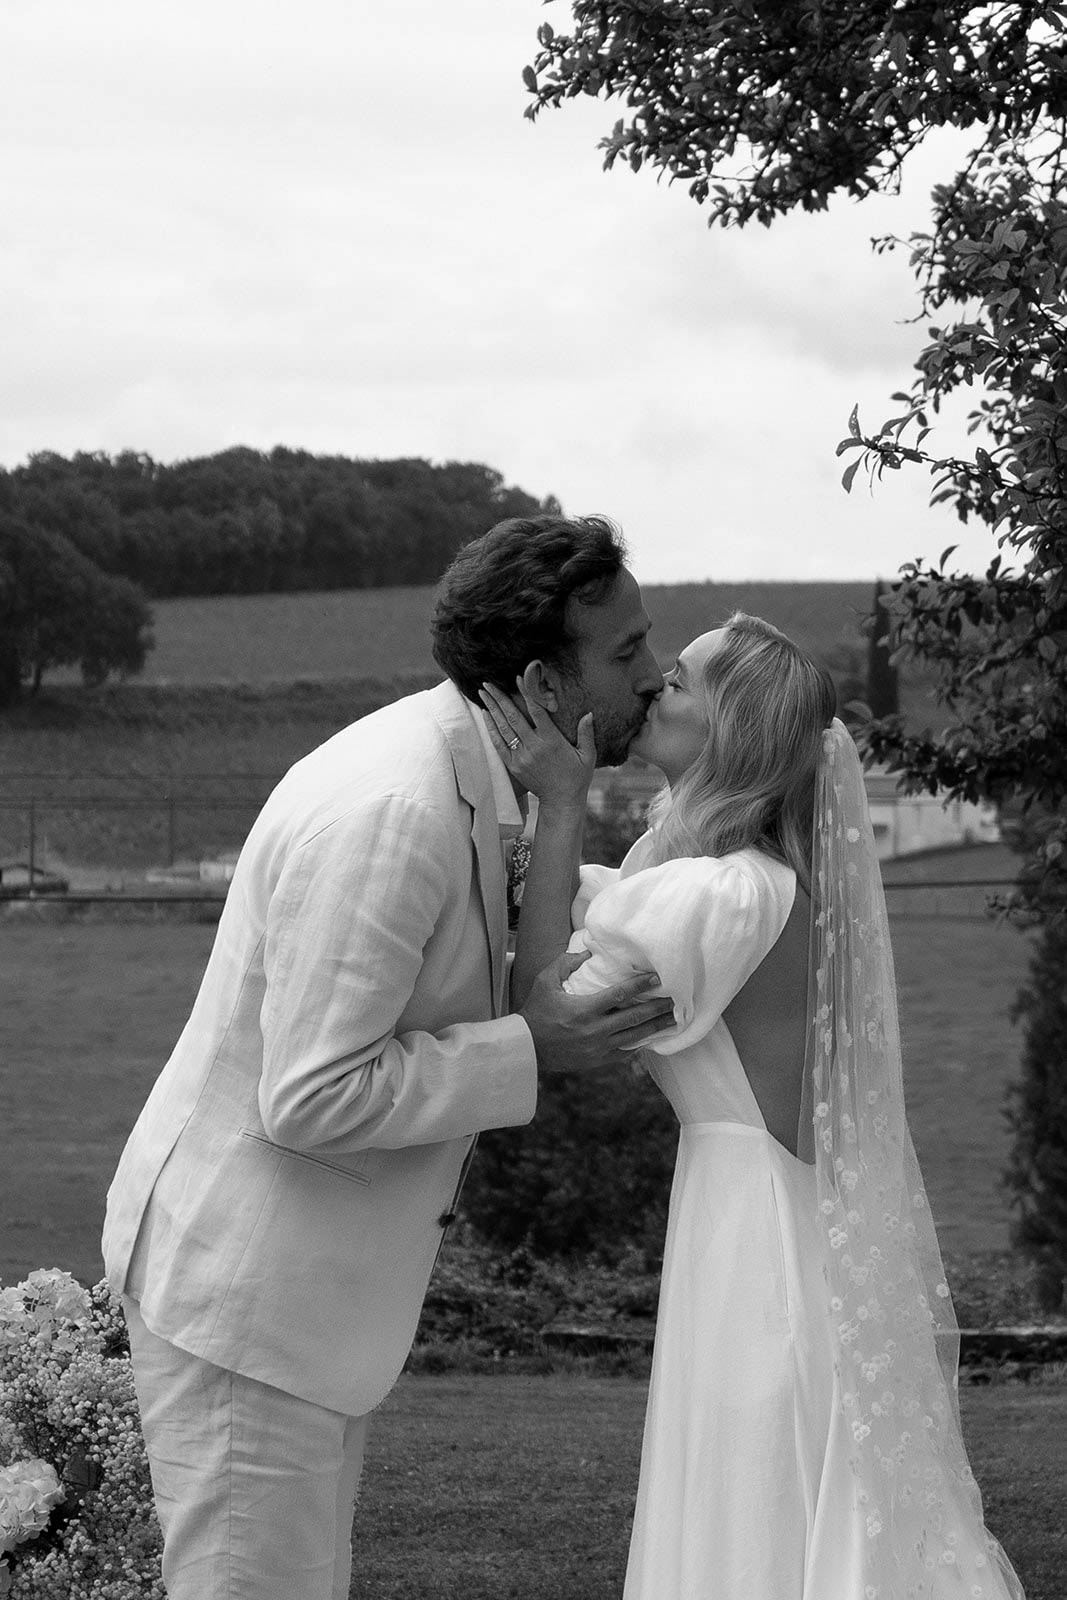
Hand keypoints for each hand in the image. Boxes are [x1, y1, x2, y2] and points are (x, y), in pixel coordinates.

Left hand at [479, 681, 594, 810]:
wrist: (561, 801)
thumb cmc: (577, 777)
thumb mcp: (588, 755)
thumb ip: (586, 733)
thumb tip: (589, 714)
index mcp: (552, 740)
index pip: (536, 711)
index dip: (526, 693)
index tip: (517, 678)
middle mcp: (534, 747)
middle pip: (513, 717)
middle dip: (500, 698)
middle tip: (488, 682)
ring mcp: (521, 757)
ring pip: (503, 728)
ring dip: (492, 709)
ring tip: (483, 693)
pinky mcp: (513, 766)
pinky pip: (499, 745)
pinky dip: (491, 729)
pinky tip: (485, 716)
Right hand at [519, 952, 675, 1073]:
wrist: (527, 1048)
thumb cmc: (536, 1011)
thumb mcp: (545, 981)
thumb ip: (566, 963)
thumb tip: (588, 951)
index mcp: (584, 1009)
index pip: (619, 995)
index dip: (640, 985)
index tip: (657, 978)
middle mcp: (594, 1030)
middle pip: (634, 1018)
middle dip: (657, 1009)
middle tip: (675, 1001)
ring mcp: (598, 1048)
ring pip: (634, 1037)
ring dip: (655, 1028)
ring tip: (673, 1020)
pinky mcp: (598, 1061)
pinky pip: (625, 1053)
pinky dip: (639, 1044)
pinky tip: (652, 1037)